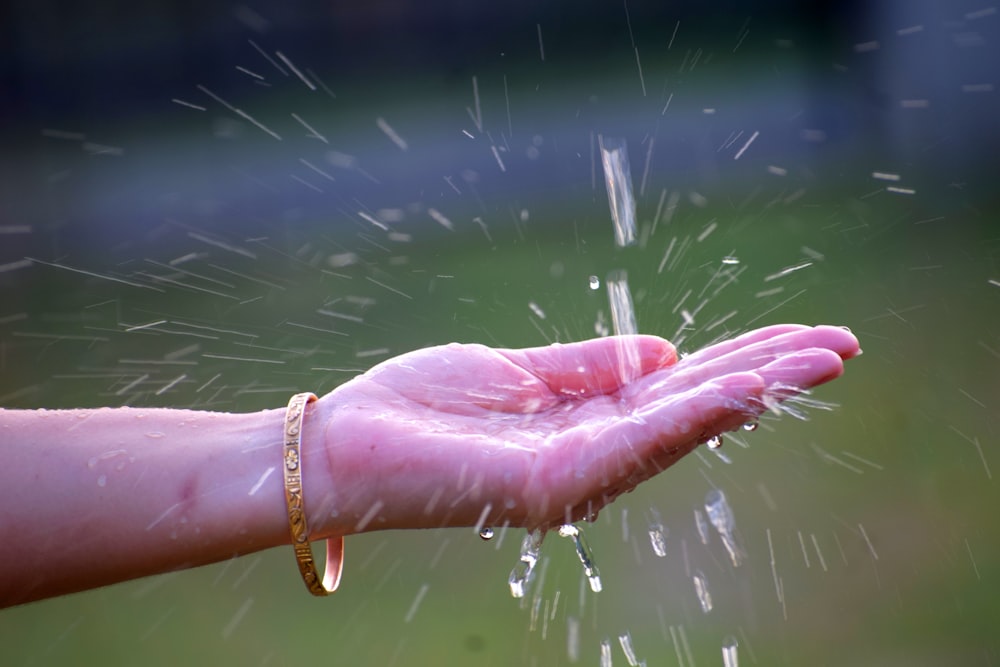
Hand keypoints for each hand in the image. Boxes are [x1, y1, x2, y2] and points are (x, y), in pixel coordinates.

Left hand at [314, 324, 859, 533]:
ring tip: (817, 360)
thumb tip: (663, 351)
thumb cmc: (420, 408)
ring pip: (679, 427)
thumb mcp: (514, 371)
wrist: (343, 446)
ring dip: (750, 392)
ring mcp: (573, 476)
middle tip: (843, 346)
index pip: (677, 391)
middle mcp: (590, 458)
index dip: (740, 364)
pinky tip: (741, 387)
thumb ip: (586, 367)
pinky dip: (690, 415)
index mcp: (584, 426)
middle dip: (768, 377)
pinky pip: (630, 443)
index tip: (800, 339)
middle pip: (694, 410)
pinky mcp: (546, 484)